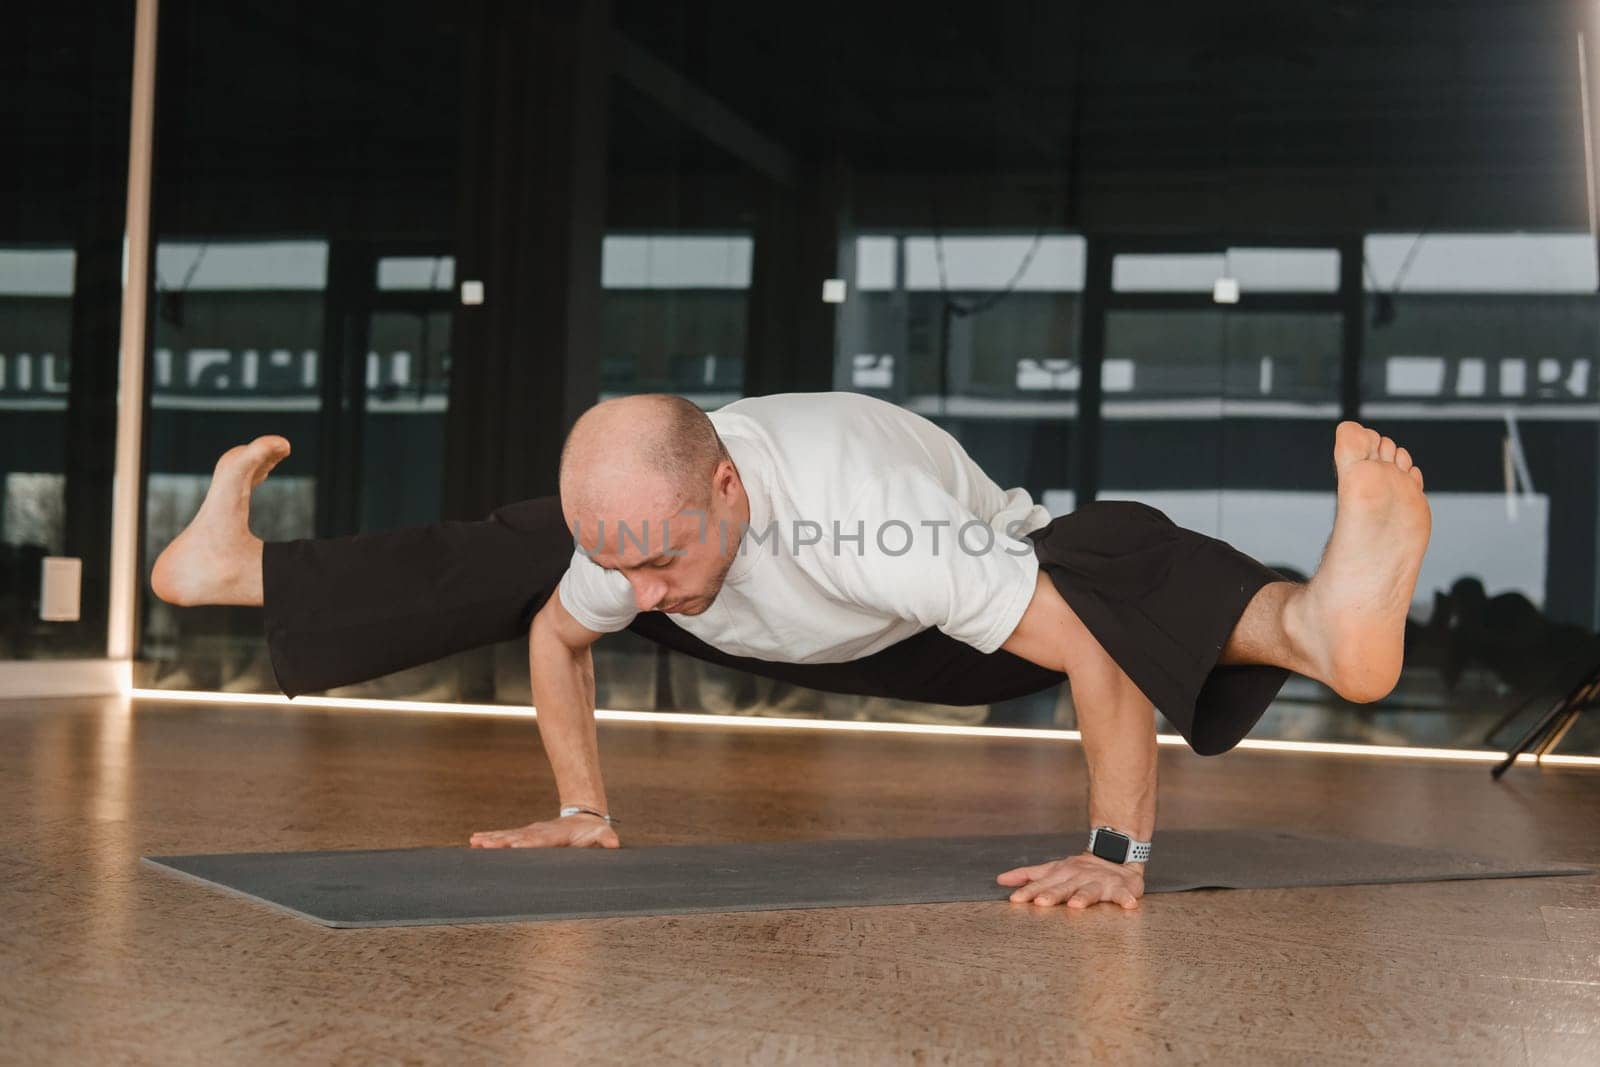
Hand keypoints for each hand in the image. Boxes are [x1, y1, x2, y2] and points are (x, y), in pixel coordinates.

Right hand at [469, 813, 620, 848]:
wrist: (583, 817)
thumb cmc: (591, 831)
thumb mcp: (601, 833)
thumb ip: (606, 838)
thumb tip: (614, 843)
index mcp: (555, 835)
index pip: (539, 840)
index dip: (527, 843)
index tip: (514, 845)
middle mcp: (539, 832)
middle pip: (518, 837)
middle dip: (501, 841)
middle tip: (483, 844)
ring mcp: (530, 832)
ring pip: (508, 835)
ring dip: (491, 839)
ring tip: (474, 841)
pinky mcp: (524, 835)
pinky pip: (505, 836)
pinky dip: (490, 837)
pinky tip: (474, 840)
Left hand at [996, 851, 1143, 908]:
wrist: (1116, 856)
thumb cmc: (1080, 870)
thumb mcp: (1053, 869)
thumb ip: (1029, 876)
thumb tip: (1000, 880)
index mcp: (1061, 874)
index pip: (1042, 883)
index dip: (1028, 891)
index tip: (1015, 899)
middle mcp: (1078, 876)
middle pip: (1063, 887)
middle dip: (1051, 895)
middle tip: (1040, 903)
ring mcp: (1098, 881)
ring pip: (1089, 890)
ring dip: (1083, 897)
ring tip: (1076, 904)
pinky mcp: (1119, 887)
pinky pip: (1122, 894)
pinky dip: (1126, 898)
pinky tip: (1129, 904)